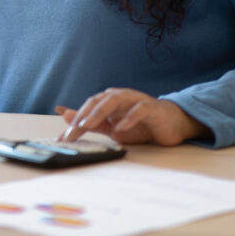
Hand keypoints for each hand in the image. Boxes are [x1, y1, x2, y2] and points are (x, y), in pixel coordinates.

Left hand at [56, 88, 210, 145]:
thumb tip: (66, 116)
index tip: (63, 139)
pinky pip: (138, 109)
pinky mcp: (151, 107)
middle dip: (82, 117)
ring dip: (99, 112)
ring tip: (88, 125)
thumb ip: (91, 123)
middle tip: (72, 132)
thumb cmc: (141, 125)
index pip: (87, 108)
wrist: (171, 125)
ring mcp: (135, 100)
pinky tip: (120, 128)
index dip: (74, 122)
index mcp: (108, 101)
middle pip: (97, 101)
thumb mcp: (113, 127)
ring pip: (114, 100)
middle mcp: (119, 97)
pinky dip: (128, 117)